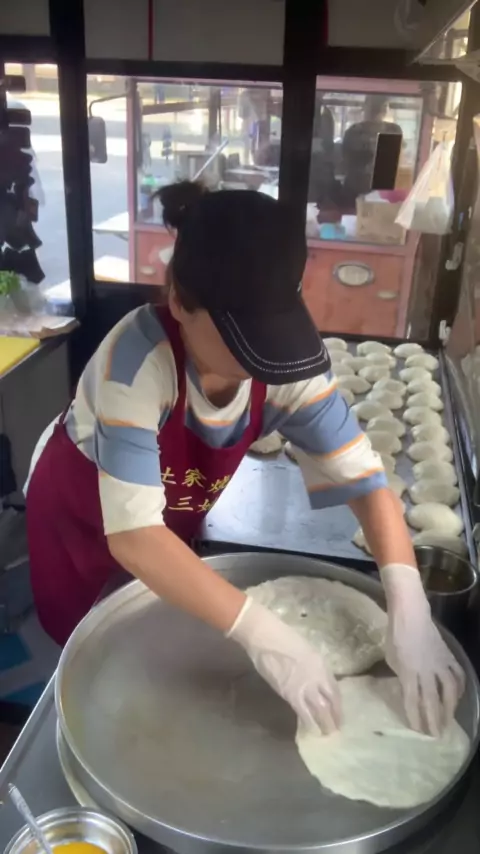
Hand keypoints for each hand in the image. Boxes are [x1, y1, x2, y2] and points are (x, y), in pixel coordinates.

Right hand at [227, 597, 340, 732]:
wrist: (266, 636)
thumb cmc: (283, 637)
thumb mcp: (307, 651)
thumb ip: (313, 667)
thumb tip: (314, 681)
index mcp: (322, 665)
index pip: (335, 690)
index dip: (338, 704)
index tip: (339, 713)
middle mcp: (317, 677)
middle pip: (330, 702)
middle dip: (334, 717)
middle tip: (336, 729)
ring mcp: (304, 686)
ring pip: (319, 711)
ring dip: (324, 724)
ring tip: (326, 734)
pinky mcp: (290, 694)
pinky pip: (303, 712)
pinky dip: (308, 722)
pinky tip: (311, 730)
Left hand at [381, 563, 464, 734]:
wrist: (410, 613)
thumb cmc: (395, 635)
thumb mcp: (391, 659)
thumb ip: (400, 676)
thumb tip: (408, 689)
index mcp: (409, 671)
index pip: (413, 700)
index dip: (416, 717)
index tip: (418, 731)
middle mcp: (426, 670)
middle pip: (433, 699)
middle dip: (435, 719)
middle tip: (437, 735)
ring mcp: (440, 662)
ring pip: (450, 690)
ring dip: (450, 708)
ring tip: (449, 721)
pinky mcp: (448, 655)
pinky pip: (458, 674)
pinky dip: (460, 687)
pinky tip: (458, 696)